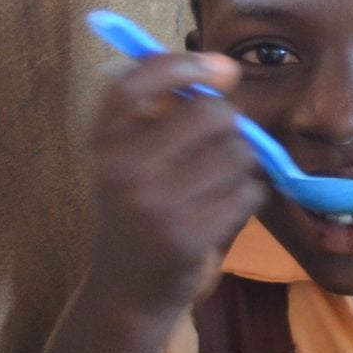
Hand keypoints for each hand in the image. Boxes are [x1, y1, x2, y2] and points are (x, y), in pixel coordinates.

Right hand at [86, 51, 266, 317]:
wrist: (129, 288)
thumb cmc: (142, 211)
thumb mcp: (130, 160)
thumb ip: (162, 115)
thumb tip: (225, 69)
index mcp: (103, 142)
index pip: (132, 83)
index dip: (181, 64)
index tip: (221, 67)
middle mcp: (121, 169)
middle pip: (211, 113)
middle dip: (231, 125)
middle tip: (221, 147)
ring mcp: (154, 204)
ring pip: (239, 153)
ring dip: (242, 166)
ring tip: (217, 186)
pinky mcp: (189, 236)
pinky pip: (249, 191)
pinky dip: (249, 197)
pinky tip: (225, 211)